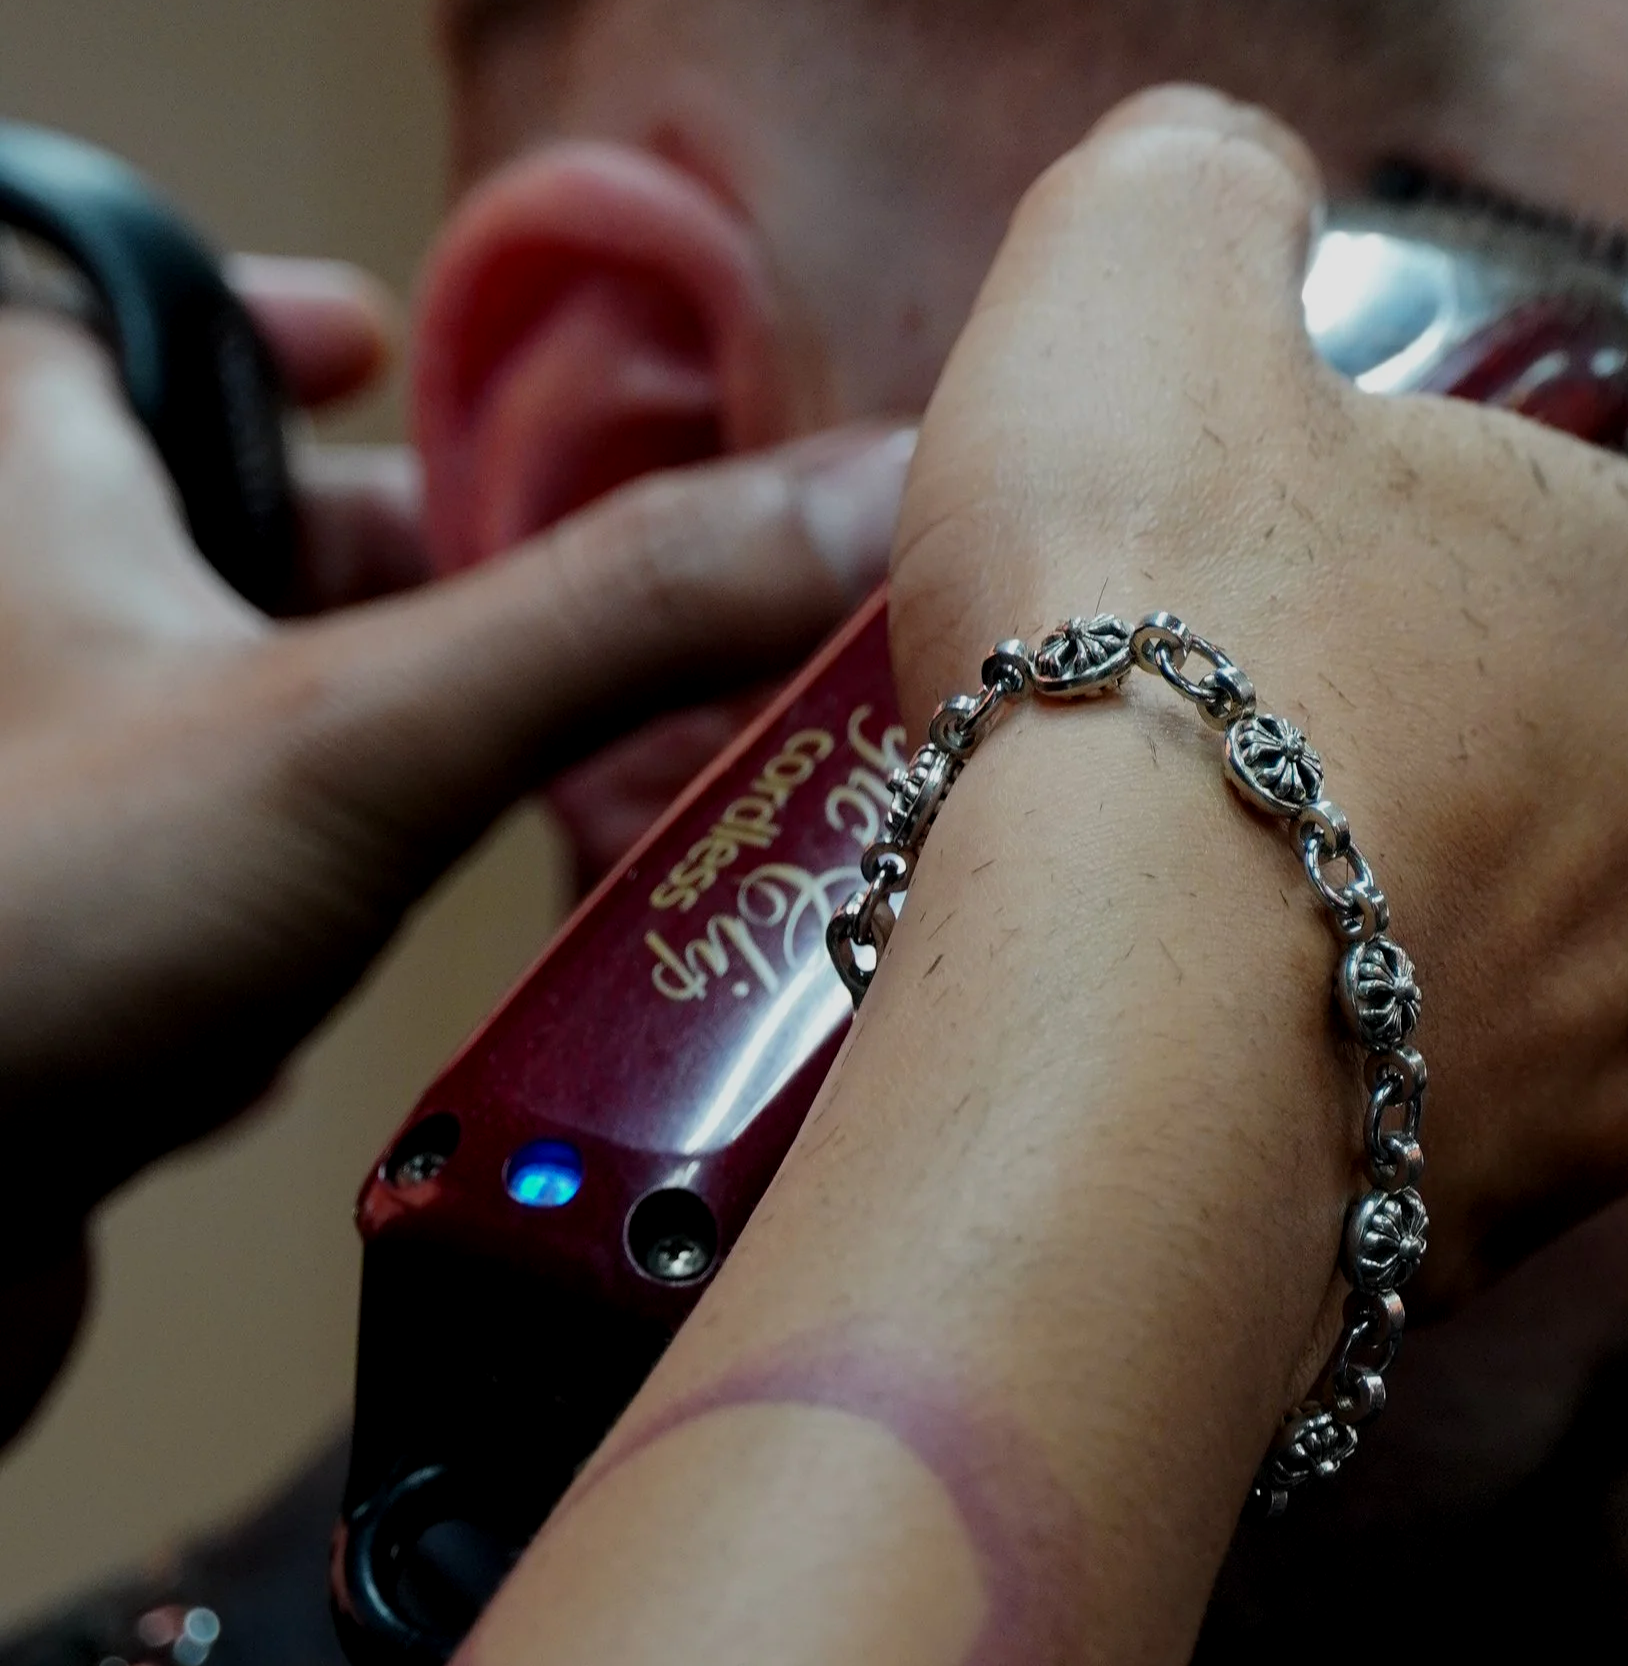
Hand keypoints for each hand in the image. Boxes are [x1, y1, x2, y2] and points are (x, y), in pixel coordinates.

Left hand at [0, 259, 909, 1226]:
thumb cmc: (6, 940)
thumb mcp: (354, 737)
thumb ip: (624, 617)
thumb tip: (865, 504)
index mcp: (37, 477)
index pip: (151, 325)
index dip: (278, 328)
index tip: (386, 343)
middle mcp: (32, 622)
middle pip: (242, 537)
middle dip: (416, 568)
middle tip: (567, 603)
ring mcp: (43, 793)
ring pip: (243, 717)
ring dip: (385, 740)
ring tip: (533, 772)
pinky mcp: (53, 944)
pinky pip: (210, 872)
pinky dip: (311, 884)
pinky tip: (378, 947)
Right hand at [464, 88, 1627, 1665]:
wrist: (1113, 1014)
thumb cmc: (1160, 634)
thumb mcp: (1140, 276)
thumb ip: (1211, 191)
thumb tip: (1233, 201)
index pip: (1562, 547)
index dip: (1383, 556)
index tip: (1248, 594)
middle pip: (1539, 759)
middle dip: (1397, 748)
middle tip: (1209, 747)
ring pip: (1492, 947)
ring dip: (1373, 920)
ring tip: (1194, 906)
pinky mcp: (1535, 1218)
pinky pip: (1433, 1107)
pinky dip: (1342, 1073)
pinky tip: (1212, 1040)